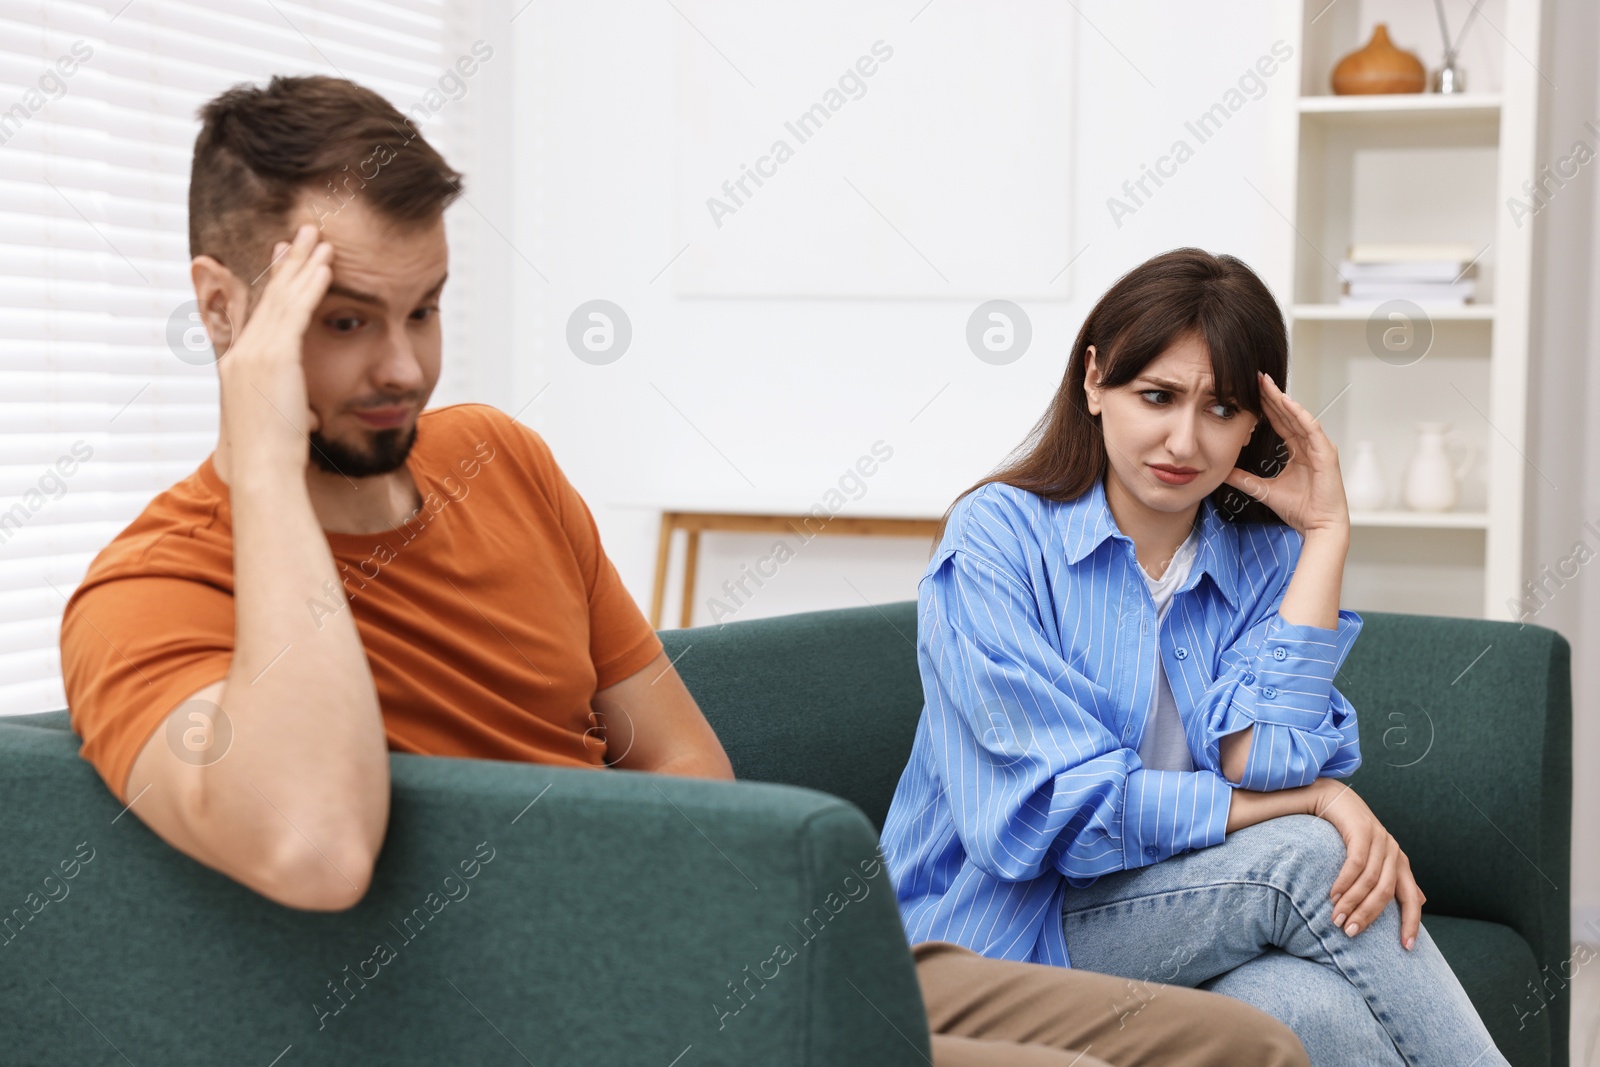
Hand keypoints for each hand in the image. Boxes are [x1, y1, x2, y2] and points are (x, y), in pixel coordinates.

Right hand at [215, 223, 332, 474]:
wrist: (263, 471)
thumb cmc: (272, 459)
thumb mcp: (278, 425)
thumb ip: (291, 410)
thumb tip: (311, 416)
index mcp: (239, 367)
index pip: (259, 313)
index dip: (272, 282)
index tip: (283, 256)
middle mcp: (243, 354)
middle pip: (269, 297)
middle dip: (288, 262)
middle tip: (303, 232)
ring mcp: (256, 353)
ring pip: (283, 297)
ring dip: (303, 264)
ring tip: (319, 237)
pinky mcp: (275, 357)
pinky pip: (297, 311)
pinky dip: (311, 285)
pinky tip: (325, 264)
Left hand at [1223, 371, 1349, 537]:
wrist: (1318, 527)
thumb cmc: (1300, 510)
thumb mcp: (1263, 490)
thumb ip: (1244, 480)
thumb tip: (1223, 472)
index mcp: (1298, 451)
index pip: (1279, 422)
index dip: (1265, 406)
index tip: (1249, 391)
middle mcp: (1309, 445)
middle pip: (1288, 414)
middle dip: (1272, 395)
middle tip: (1256, 377)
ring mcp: (1319, 448)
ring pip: (1298, 417)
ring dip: (1283, 399)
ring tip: (1267, 384)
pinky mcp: (1326, 454)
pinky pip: (1311, 429)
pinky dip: (1299, 415)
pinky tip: (1286, 403)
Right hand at [1309, 778, 1425, 949]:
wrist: (1335, 798)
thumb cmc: (1352, 833)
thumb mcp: (1376, 858)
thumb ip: (1396, 878)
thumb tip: (1421, 901)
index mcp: (1401, 863)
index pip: (1413, 900)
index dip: (1412, 924)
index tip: (1407, 948)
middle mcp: (1394, 852)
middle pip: (1386, 893)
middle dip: (1368, 916)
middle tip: (1350, 933)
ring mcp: (1380, 840)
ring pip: (1370, 881)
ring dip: (1351, 903)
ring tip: (1336, 918)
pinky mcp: (1362, 831)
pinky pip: (1356, 864)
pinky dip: (1344, 882)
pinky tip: (1333, 895)